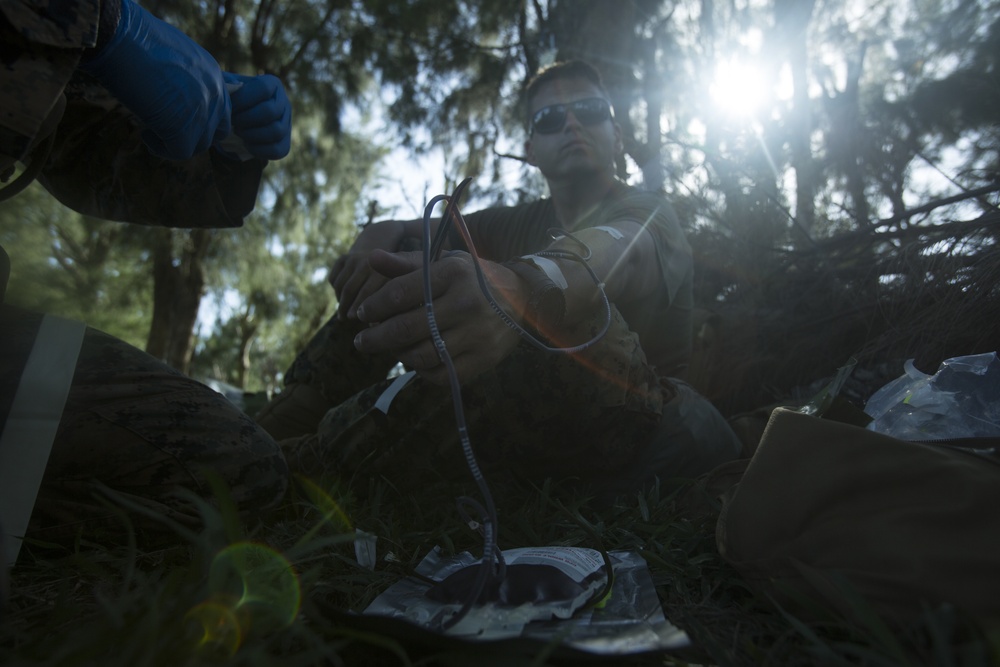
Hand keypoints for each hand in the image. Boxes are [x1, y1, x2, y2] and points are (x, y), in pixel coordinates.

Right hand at [80, 0, 229, 159]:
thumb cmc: (136, 40)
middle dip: (192, 135)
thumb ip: (185, 78)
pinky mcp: (184, 128)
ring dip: (175, 142)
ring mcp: (203, 112)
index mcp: (214, 75)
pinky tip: (146, 134)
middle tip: (166, 129)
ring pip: (199, 145)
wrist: (121, 38)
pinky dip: (162, 149)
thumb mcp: (173, 55)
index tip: (177, 119)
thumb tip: (176, 97)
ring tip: (150, 128)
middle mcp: (215, 94)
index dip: (201, 120)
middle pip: (215, 132)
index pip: (220, 110)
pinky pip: (180, 152)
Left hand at [219, 72, 291, 159]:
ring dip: (252, 134)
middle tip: (232, 121)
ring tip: (238, 132)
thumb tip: (229, 89)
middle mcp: (284, 102)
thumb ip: (227, 85)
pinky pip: (277, 150)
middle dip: (246, 119)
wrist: (239, 120)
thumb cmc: (232, 100)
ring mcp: (286, 124)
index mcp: (272, 84)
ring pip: (276, 131)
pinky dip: (259, 149)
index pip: (263, 88)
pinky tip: (246, 144)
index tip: (229, 106)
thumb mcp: (228, 87)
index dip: (243, 99)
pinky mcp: (285, 143)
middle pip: (270, 111)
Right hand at [328, 221, 405, 319]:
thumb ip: (392, 297)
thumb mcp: (401, 279)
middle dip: (347, 307)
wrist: (384, 238)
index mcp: (382, 268)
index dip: (360, 308)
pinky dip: (336, 291)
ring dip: (340, 302)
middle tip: (347, 320)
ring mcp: (353, 258)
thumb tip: (379, 325)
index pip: (366, 292)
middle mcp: (365, 262)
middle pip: (350, 290)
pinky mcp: (343, 258)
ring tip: (343, 316)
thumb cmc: (396, 268)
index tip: (359, 320)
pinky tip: (341, 302)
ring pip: (340, 285)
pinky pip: (334, 278)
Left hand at [352, 250, 522, 384]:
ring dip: (397, 355)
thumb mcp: (444, 262)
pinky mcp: (483, 359)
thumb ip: (406, 263)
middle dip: (375, 337)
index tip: (360, 313)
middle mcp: (465, 303)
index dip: (374, 306)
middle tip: (360, 341)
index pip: (400, 293)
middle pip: (406, 328)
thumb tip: (371, 258)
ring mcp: (476, 334)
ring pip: (420, 355)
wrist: (523, 298)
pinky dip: (421, 371)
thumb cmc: (473, 278)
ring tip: (390, 349)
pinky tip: (415, 361)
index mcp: (453, 273)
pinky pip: (441, 374)